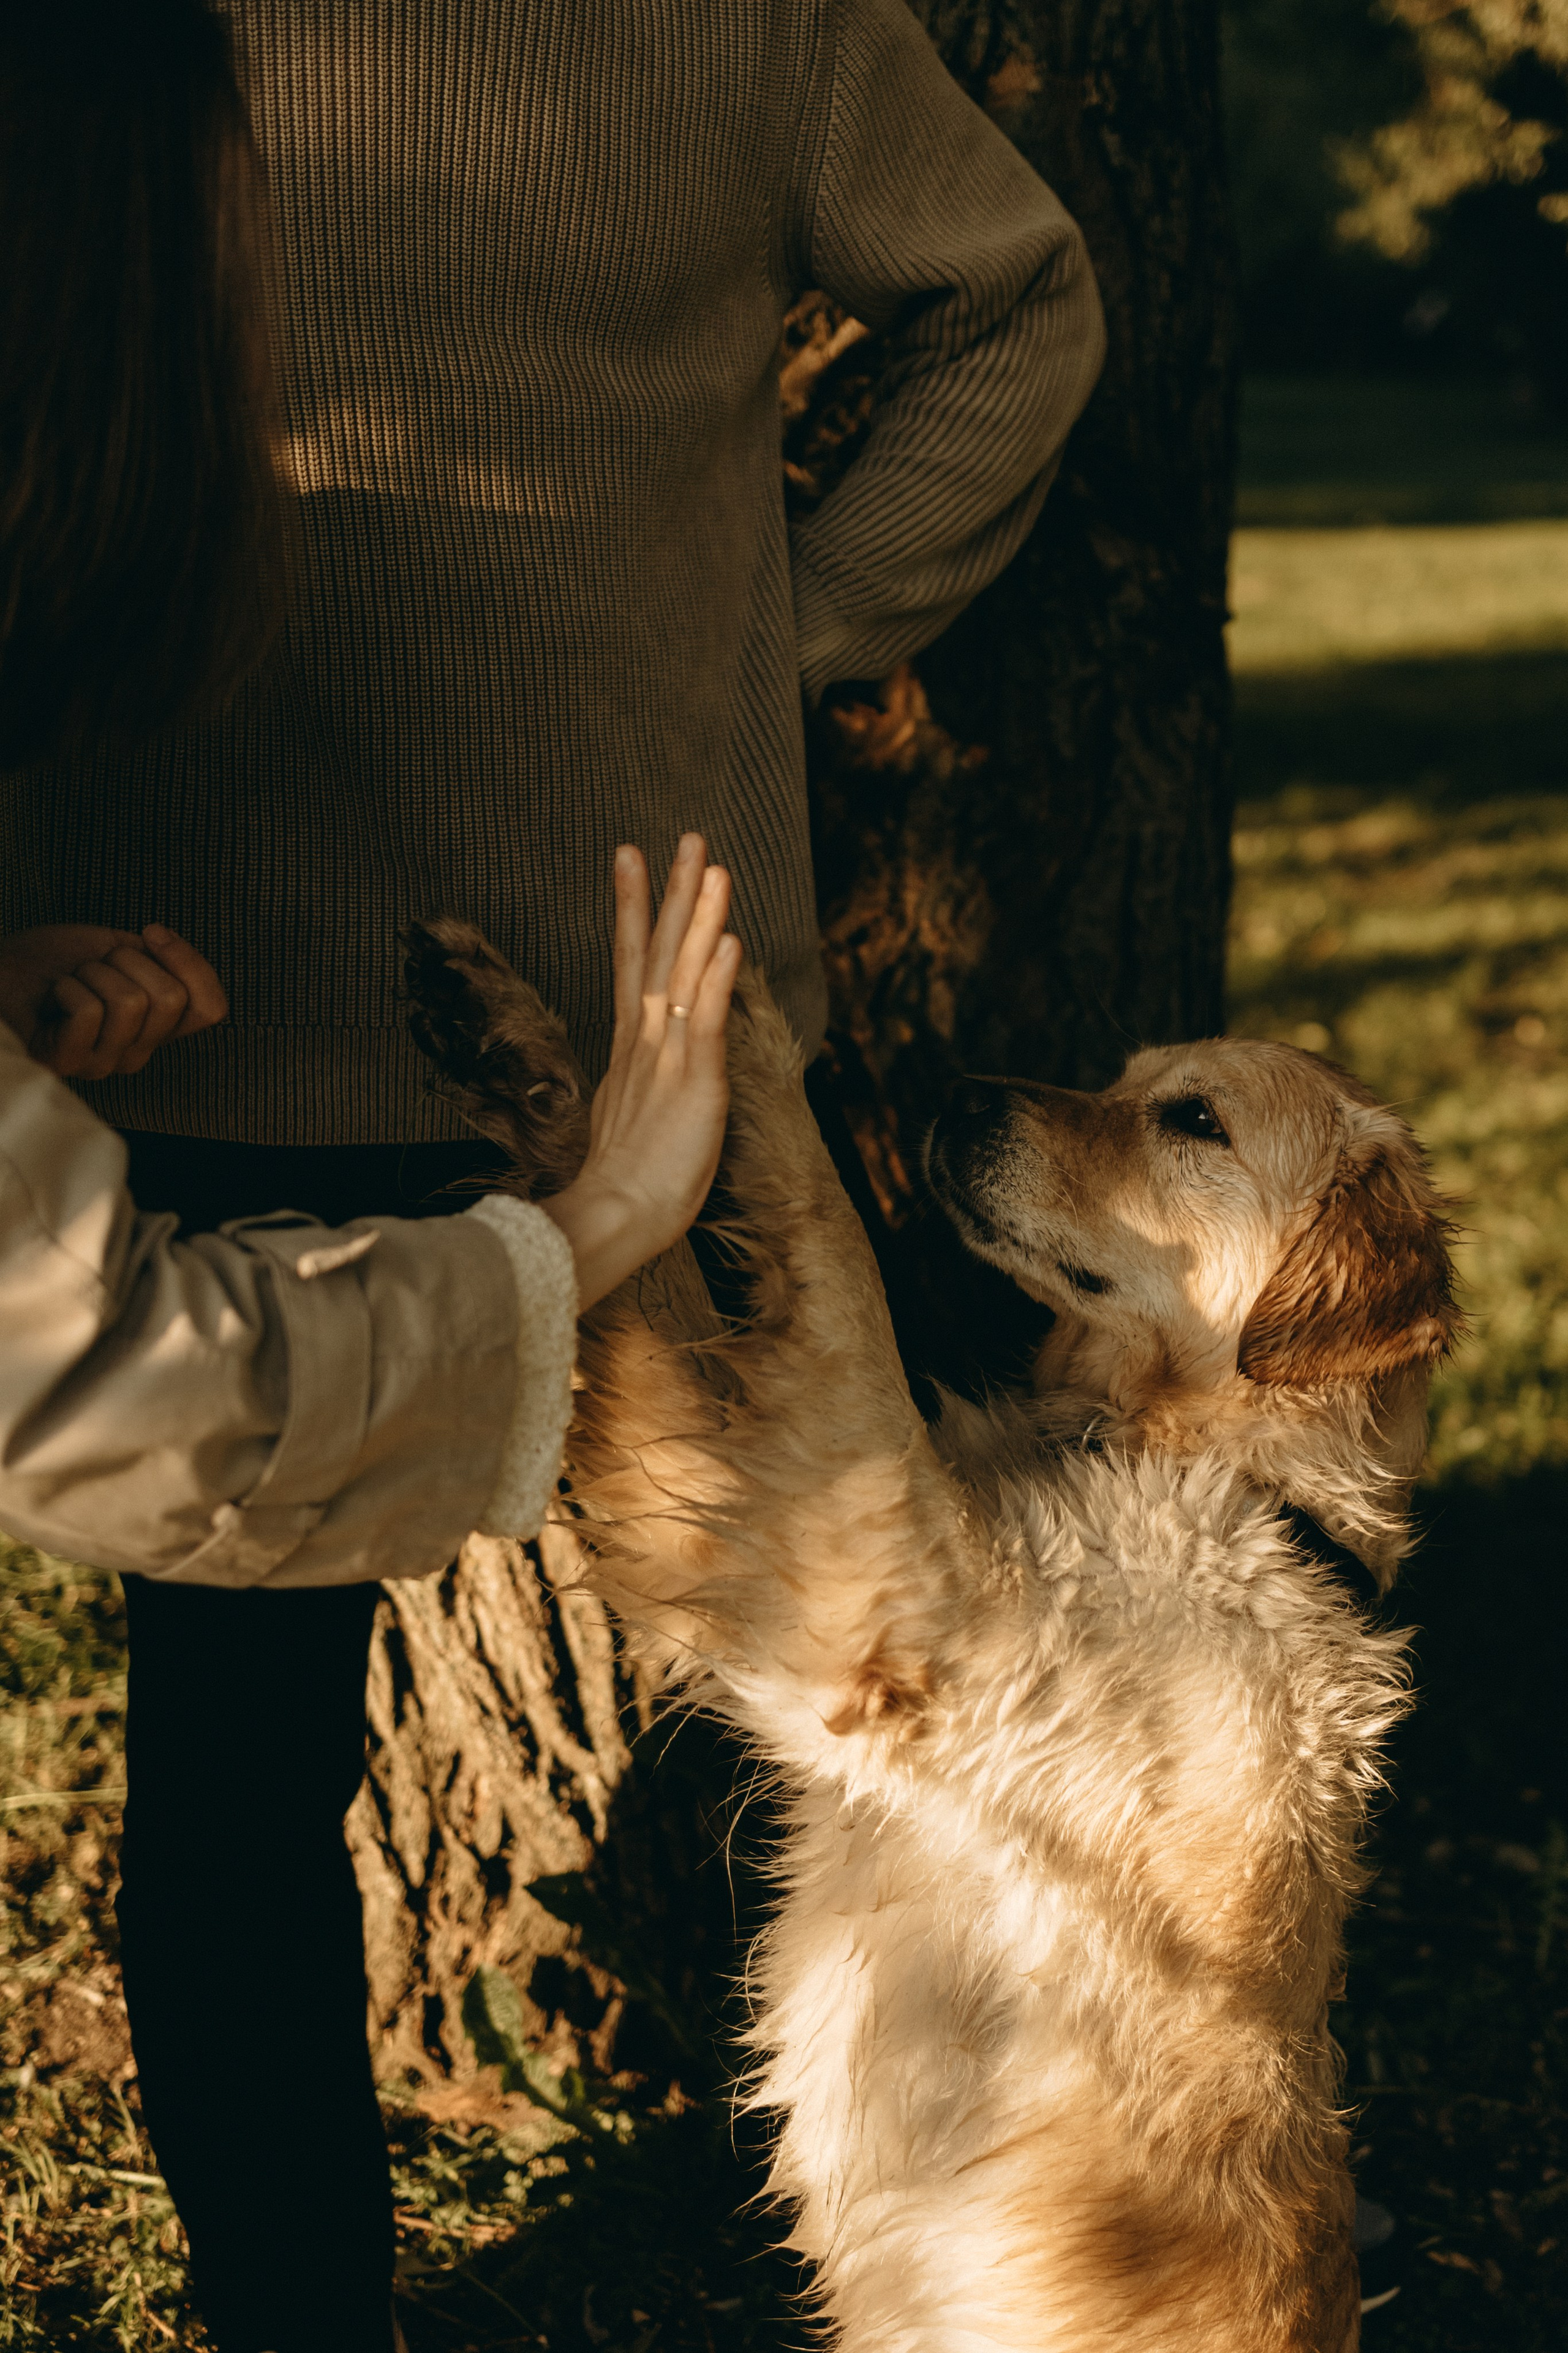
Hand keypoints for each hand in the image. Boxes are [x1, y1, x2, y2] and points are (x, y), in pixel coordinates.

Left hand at [0, 924, 228, 1077]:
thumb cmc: (50, 962)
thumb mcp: (118, 948)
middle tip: (96, 966)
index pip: (211, 1009)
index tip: (152, 933)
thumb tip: (168, 945)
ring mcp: (104, 1062)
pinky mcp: (69, 1061)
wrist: (0, 971)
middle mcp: (136, 1053)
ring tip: (70, 981)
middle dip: (128, 960)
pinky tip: (53, 996)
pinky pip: (90, 1012)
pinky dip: (67, 986)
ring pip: (130, 1002)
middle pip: (171, 999)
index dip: (191, 962)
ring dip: (92, 972)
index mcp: (155, 1028)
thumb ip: (158, 957)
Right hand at [542, 835, 739, 1309]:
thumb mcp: (630, 1124)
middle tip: (683, 837)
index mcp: (631, 1051)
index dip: (634, 911)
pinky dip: (714, 980)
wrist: (612, 1223)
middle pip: (656, 952)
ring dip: (696, 917)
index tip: (630, 859)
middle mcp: (646, 1043)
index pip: (633, 965)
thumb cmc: (623, 1190)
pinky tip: (725, 939)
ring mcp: (666, 1059)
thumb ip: (632, 1088)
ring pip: (681, 973)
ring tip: (710, 864)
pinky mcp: (692, 1084)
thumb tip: (632, 1067)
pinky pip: (704, 1021)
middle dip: (671, 893)